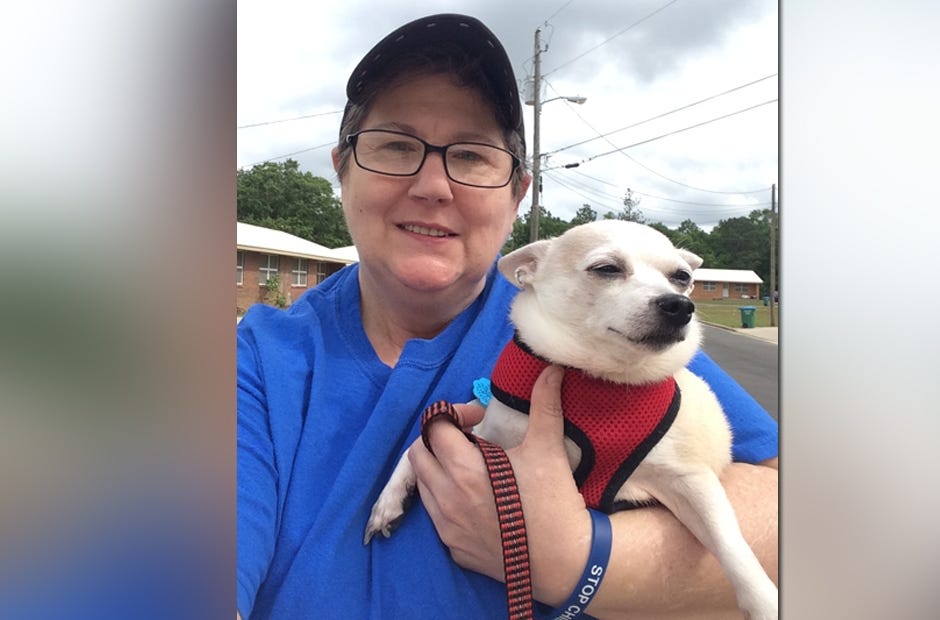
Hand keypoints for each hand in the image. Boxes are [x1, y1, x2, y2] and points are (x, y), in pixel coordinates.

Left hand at [411, 366, 591, 604]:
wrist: (563, 562)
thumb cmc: (553, 502)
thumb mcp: (547, 449)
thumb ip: (544, 405)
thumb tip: (550, 369)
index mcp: (464, 469)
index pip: (435, 427)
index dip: (454, 414)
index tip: (479, 418)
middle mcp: (446, 497)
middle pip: (418, 453)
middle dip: (439, 439)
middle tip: (469, 440)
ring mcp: (446, 526)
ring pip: (423, 484)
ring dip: (438, 469)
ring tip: (470, 468)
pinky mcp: (453, 548)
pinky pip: (435, 515)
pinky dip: (446, 499)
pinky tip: (475, 500)